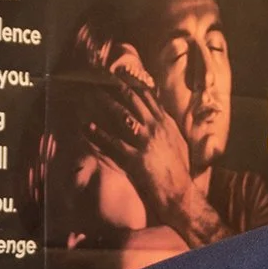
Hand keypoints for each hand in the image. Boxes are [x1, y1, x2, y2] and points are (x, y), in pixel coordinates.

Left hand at [90, 74, 224, 245]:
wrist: (180, 195)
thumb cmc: (180, 171)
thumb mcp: (179, 143)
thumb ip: (168, 127)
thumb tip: (161, 114)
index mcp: (166, 123)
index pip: (148, 96)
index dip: (132, 83)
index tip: (120, 73)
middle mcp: (156, 128)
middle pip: (132, 100)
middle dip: (115, 87)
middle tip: (99, 77)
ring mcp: (145, 143)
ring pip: (122, 116)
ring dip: (104, 103)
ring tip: (89, 95)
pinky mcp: (136, 160)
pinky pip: (113, 143)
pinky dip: (98, 134)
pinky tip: (86, 126)